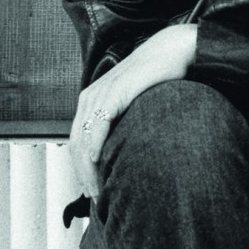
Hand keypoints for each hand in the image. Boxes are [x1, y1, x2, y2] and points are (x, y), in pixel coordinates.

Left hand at [67, 23, 196, 204]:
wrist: (172, 51)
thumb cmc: (157, 78)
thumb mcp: (134, 104)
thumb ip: (124, 123)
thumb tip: (125, 152)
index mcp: (92, 100)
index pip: (78, 142)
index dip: (82, 169)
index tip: (95, 190)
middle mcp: (90, 98)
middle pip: (76, 144)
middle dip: (82, 174)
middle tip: (96, 197)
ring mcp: (100, 94)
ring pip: (84, 139)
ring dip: (87, 167)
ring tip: (98, 189)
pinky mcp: (114, 92)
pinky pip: (99, 124)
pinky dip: (95, 145)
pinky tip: (97, 160)